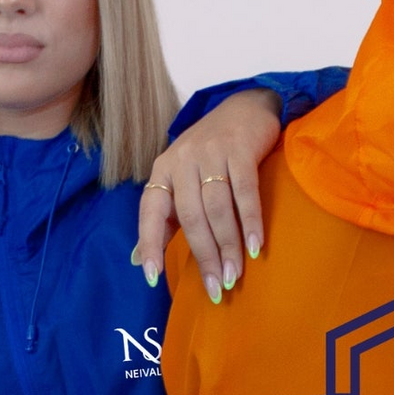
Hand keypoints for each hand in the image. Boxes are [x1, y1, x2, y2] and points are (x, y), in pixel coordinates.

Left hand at [137, 88, 282, 302]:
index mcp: (162, 171)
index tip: (153, 278)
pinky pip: (244, 192)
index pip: (150, 211)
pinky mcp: (240, 149)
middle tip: (217, 287)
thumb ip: (165, 218)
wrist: (246, 107)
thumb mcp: (182, 179)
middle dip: (203, 256)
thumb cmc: (211, 152)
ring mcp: (210, 153)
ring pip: (216, 208)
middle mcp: (181, 160)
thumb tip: (138, 260)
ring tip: (234, 274)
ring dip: (227, 245)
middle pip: (190, 216)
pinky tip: (255, 245)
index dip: (149, 244)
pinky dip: (250, 221)